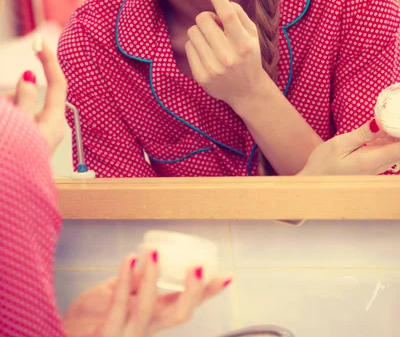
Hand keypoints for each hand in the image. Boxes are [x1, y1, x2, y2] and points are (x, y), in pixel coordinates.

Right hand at [13, 41, 66, 154]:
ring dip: (6, 109)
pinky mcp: (23, 140)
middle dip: (12, 95)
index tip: (39, 43)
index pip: (57, 83)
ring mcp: (34, 135)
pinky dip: (6, 118)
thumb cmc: (18, 162)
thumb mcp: (20, 127)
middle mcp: (48, 126)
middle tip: (6, 116)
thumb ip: (23, 100)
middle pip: (29, 95)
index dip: (49, 60)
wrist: (12, 194)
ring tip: (5, 131)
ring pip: (15, 107)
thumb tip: (28, 77)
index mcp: (54, 121)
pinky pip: (12, 120)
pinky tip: (4, 131)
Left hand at [63, 251, 231, 336]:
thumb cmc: (93, 315)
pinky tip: (130, 258)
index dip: (209, 292)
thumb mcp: (122, 294)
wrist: (65, 333)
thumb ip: (138, 281)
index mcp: (155, 317)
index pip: (187, 305)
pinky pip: (119, 304)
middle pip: (179, 315)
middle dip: (193, 291)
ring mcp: (128, 332)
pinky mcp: (106, 332)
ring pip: (150, 311)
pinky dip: (126, 278)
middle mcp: (147, 327)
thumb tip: (155, 255)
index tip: (228, 275)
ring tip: (156, 253)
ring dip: (154, 278)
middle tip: (198, 264)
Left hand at [185, 0, 266, 108]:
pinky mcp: (202, 77)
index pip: (227, 14)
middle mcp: (229, 56)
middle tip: (216, 28)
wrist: (248, 91)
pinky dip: (196, 46)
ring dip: (200, 33)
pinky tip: (207, 54)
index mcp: (244, 43)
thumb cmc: (249, 57)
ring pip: (193, 32)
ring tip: (212, 43)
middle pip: (203, 19)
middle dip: (207, 19)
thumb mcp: (252, 35)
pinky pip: (188, 47)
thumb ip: (239, 15)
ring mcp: (214, 68)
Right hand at [299, 119, 399, 174]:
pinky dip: (389, 139)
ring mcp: (378, 167)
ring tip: (389, 118)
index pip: (399, 150)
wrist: (315, 179)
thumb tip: (381, 122)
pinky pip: (388, 151)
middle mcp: (379, 167)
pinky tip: (382, 129)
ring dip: (394, 135)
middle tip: (393, 115)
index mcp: (371, 161)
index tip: (396, 120)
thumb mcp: (340, 143)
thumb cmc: (324, 162)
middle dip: (398, 131)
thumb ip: (363, 134)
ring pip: (396, 151)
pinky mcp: (374, 165)